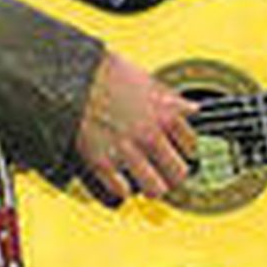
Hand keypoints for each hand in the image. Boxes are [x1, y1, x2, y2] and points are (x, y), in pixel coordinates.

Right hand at [73, 51, 198, 202]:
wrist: (74, 78)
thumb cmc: (110, 75)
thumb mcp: (150, 80)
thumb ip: (173, 99)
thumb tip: (192, 108)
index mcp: (165, 115)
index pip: (191, 146)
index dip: (186, 151)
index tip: (181, 153)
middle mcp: (150, 136)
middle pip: (178, 173)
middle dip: (174, 176)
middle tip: (168, 175)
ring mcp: (127, 152)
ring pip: (155, 189)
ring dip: (153, 188)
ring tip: (148, 184)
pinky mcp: (102, 163)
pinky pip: (122, 191)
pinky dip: (123, 190)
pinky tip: (122, 182)